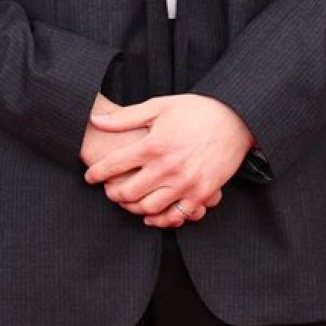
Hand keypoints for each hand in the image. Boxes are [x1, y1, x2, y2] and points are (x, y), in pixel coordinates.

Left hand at [84, 94, 253, 226]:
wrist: (235, 118)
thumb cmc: (195, 109)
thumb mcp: (158, 106)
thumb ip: (125, 117)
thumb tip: (96, 119)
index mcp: (154, 145)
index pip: (114, 165)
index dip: (97, 173)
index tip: (90, 176)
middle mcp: (167, 167)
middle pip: (128, 193)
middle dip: (112, 194)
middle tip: (108, 190)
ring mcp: (185, 183)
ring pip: (149, 208)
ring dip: (133, 208)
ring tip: (128, 201)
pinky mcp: (202, 193)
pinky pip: (176, 216)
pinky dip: (161, 219)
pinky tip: (152, 215)